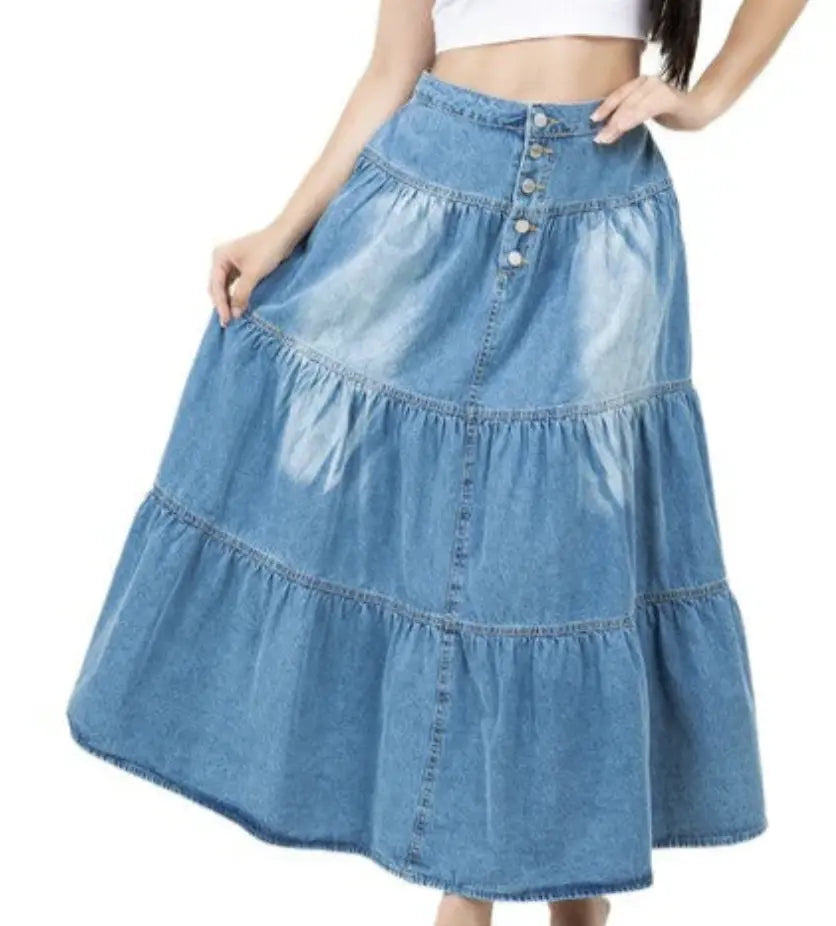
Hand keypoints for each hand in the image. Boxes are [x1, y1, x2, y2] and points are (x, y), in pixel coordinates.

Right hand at [208, 227, 290, 326]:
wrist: (285, 235)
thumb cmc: (268, 249)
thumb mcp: (252, 274)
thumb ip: (241, 294)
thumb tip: (234, 314)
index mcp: (219, 257)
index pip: (216, 287)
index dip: (221, 305)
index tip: (227, 321)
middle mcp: (222, 259)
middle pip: (218, 287)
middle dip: (222, 304)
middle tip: (228, 323)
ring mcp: (232, 263)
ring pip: (226, 287)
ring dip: (229, 301)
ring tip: (233, 317)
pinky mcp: (243, 266)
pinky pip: (235, 285)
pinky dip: (236, 296)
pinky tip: (240, 306)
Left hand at [591, 75, 715, 144]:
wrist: (700, 109)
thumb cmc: (672, 112)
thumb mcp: (646, 112)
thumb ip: (630, 114)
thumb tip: (609, 128)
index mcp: (641, 84)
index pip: (619, 95)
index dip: (605, 108)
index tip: (592, 121)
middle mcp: (648, 82)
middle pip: (623, 102)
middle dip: (609, 121)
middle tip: (598, 138)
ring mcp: (659, 87)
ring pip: (632, 106)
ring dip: (617, 123)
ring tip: (606, 137)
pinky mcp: (669, 97)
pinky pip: (646, 109)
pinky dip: (633, 119)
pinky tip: (622, 128)